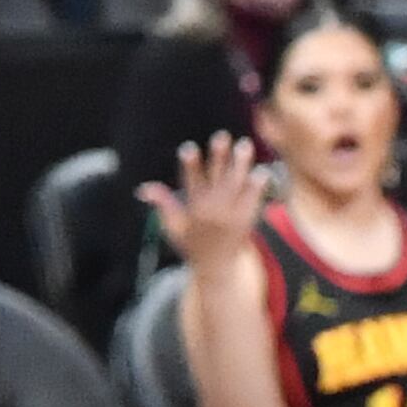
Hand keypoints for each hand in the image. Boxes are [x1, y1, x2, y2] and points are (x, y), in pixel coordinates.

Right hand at [141, 132, 267, 267]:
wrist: (217, 269)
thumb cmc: (192, 245)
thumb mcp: (173, 226)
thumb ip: (162, 204)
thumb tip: (143, 189)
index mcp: (195, 209)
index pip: (191, 182)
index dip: (190, 165)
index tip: (189, 148)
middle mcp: (214, 211)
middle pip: (217, 179)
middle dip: (219, 157)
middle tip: (222, 136)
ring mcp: (232, 216)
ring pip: (237, 185)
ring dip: (241, 164)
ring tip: (245, 145)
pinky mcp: (247, 221)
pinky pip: (253, 200)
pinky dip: (257, 186)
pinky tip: (262, 171)